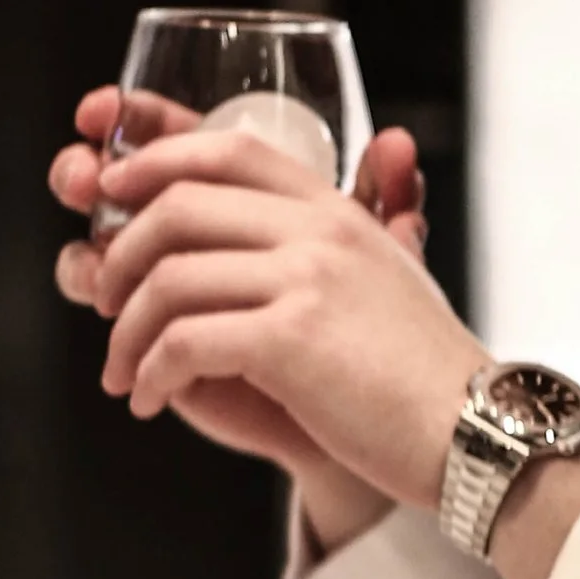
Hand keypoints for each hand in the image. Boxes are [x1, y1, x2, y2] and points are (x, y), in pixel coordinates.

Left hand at [54, 108, 484, 523]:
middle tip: (105, 304)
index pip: (228, 147)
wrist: (474, 431)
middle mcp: (320, 230)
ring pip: (168, 279)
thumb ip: (344, 235)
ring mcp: (307, 280)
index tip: (110, 194)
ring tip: (123, 372)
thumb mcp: (386, 280)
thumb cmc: (421, 372)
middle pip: (178, 206)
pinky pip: (183, 341)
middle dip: (119, 256)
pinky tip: (150, 398)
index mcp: (335, 210)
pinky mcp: (292, 340)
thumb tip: (311, 208)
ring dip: (125, 332)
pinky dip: (150, 373)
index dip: (154, 160)